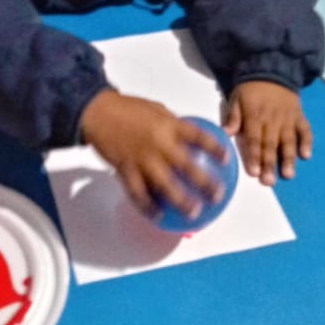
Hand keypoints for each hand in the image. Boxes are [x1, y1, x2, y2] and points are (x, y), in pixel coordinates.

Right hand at [79, 90, 229, 216]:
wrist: (97, 112)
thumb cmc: (126, 108)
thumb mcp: (156, 110)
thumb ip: (171, 125)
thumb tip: (186, 138)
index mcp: (168, 125)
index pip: (198, 137)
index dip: (215, 148)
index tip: (226, 159)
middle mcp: (159, 144)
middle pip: (187, 167)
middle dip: (205, 183)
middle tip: (217, 195)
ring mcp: (142, 159)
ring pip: (165, 186)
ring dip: (181, 201)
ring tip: (193, 212)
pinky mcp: (126, 170)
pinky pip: (139, 193)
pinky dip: (148, 206)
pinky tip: (157, 215)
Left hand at [222, 81, 310, 185]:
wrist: (272, 71)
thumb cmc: (250, 90)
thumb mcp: (236, 98)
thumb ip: (233, 117)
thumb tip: (227, 133)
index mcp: (255, 116)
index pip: (253, 139)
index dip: (253, 156)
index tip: (254, 172)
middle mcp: (273, 120)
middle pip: (270, 144)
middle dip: (269, 164)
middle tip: (268, 181)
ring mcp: (288, 119)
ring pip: (288, 141)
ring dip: (288, 158)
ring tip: (288, 175)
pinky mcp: (299, 116)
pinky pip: (305, 130)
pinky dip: (307, 142)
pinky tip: (306, 155)